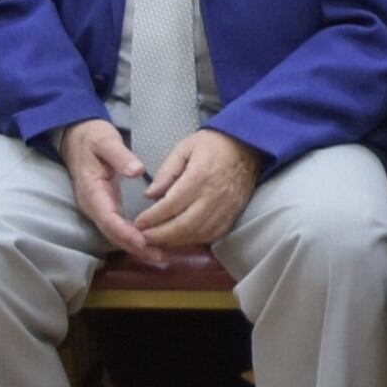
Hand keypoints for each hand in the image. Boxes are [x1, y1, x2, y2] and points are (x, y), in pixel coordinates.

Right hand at [57, 119, 150, 253]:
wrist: (76, 137)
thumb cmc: (92, 138)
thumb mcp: (105, 140)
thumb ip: (120, 156)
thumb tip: (137, 170)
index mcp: (92, 190)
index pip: (107, 217)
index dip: (125, 232)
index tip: (143, 241)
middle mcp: (93, 204)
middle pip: (112, 232)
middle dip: (134, 247)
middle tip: (159, 256)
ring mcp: (98, 207)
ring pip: (114, 233)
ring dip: (135, 247)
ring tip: (159, 256)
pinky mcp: (105, 207)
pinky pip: (117, 227)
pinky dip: (133, 238)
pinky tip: (150, 243)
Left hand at [127, 127, 263, 263]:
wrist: (248, 148)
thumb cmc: (213, 144)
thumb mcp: (184, 148)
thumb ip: (166, 171)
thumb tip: (150, 194)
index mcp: (200, 176)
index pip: (172, 204)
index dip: (153, 217)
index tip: (137, 223)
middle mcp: (213, 196)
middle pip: (184, 225)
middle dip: (160, 235)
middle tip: (142, 238)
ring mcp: (225, 209)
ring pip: (197, 234)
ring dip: (175, 242)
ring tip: (157, 242)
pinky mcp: (232, 216)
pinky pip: (211, 236)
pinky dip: (192, 241)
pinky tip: (179, 240)